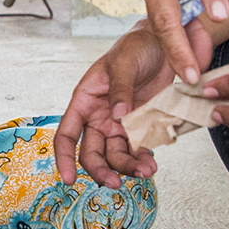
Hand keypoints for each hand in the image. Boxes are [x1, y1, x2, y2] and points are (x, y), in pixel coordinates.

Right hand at [55, 27, 178, 186]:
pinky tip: (151, 164)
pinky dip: (143, 160)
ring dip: (128, 168)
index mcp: (85, 101)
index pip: (65, 134)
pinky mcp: (140, 128)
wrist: (165, 45)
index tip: (68, 179)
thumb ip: (120, 89)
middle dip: (102, 170)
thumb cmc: (135, 47)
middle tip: (115, 183)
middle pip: (91, 153)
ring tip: (146, 171)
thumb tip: (117, 116)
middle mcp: (98, 117)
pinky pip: (137, 151)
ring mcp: (119, 125)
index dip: (64, 158)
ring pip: (116, 157)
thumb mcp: (124, 62)